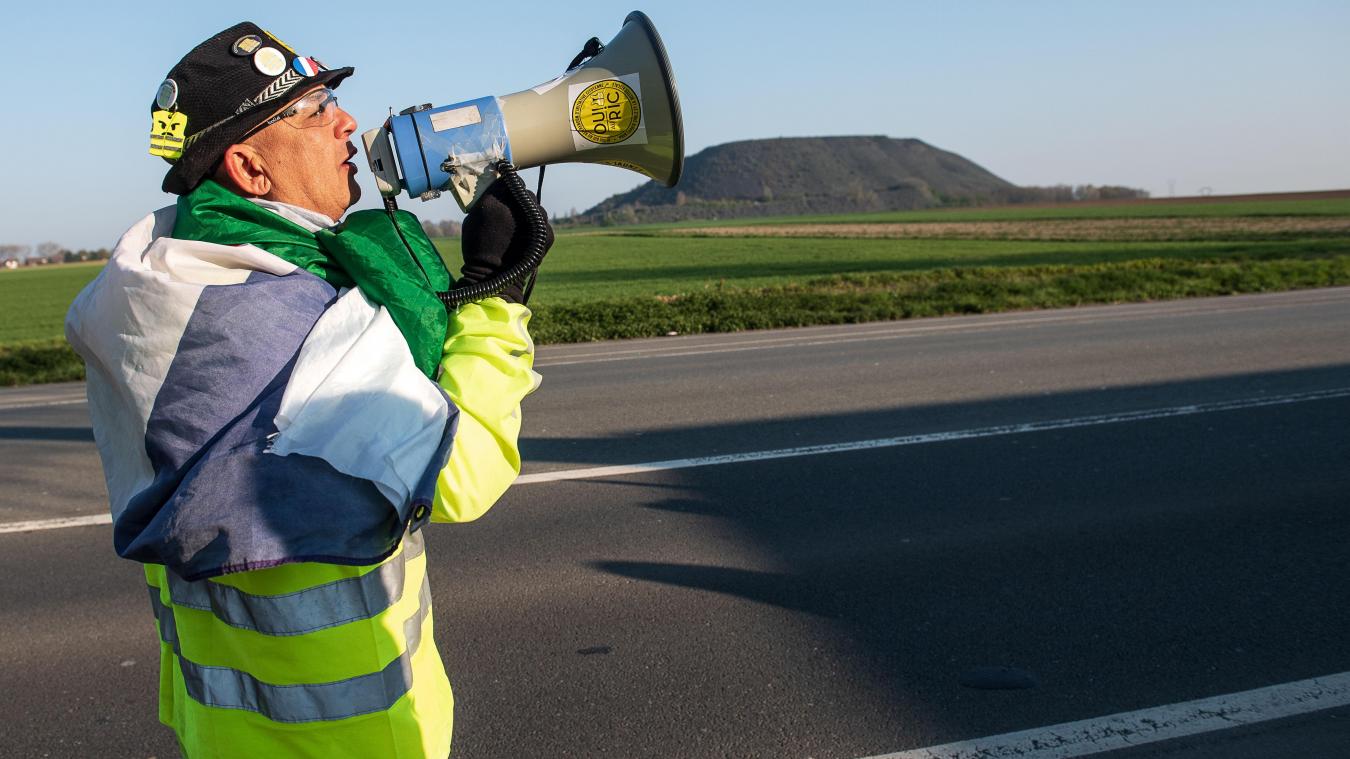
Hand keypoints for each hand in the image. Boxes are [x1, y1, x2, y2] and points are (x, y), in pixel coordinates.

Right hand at [458, 175, 554, 303]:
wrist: (493, 277)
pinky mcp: (547, 233)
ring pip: (535, 206)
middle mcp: (520, 207)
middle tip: (510, 209)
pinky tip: (525, 236)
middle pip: (524, 192)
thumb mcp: (472, 218)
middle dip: (517, 198)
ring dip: (528, 211)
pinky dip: (535, 226)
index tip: (504, 187)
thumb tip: (498, 185)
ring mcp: (536, 220)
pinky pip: (541, 222)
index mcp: (497, 201)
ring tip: (518, 225)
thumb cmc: (477, 248)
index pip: (508, 179)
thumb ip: (486, 199)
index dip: (506, 183)